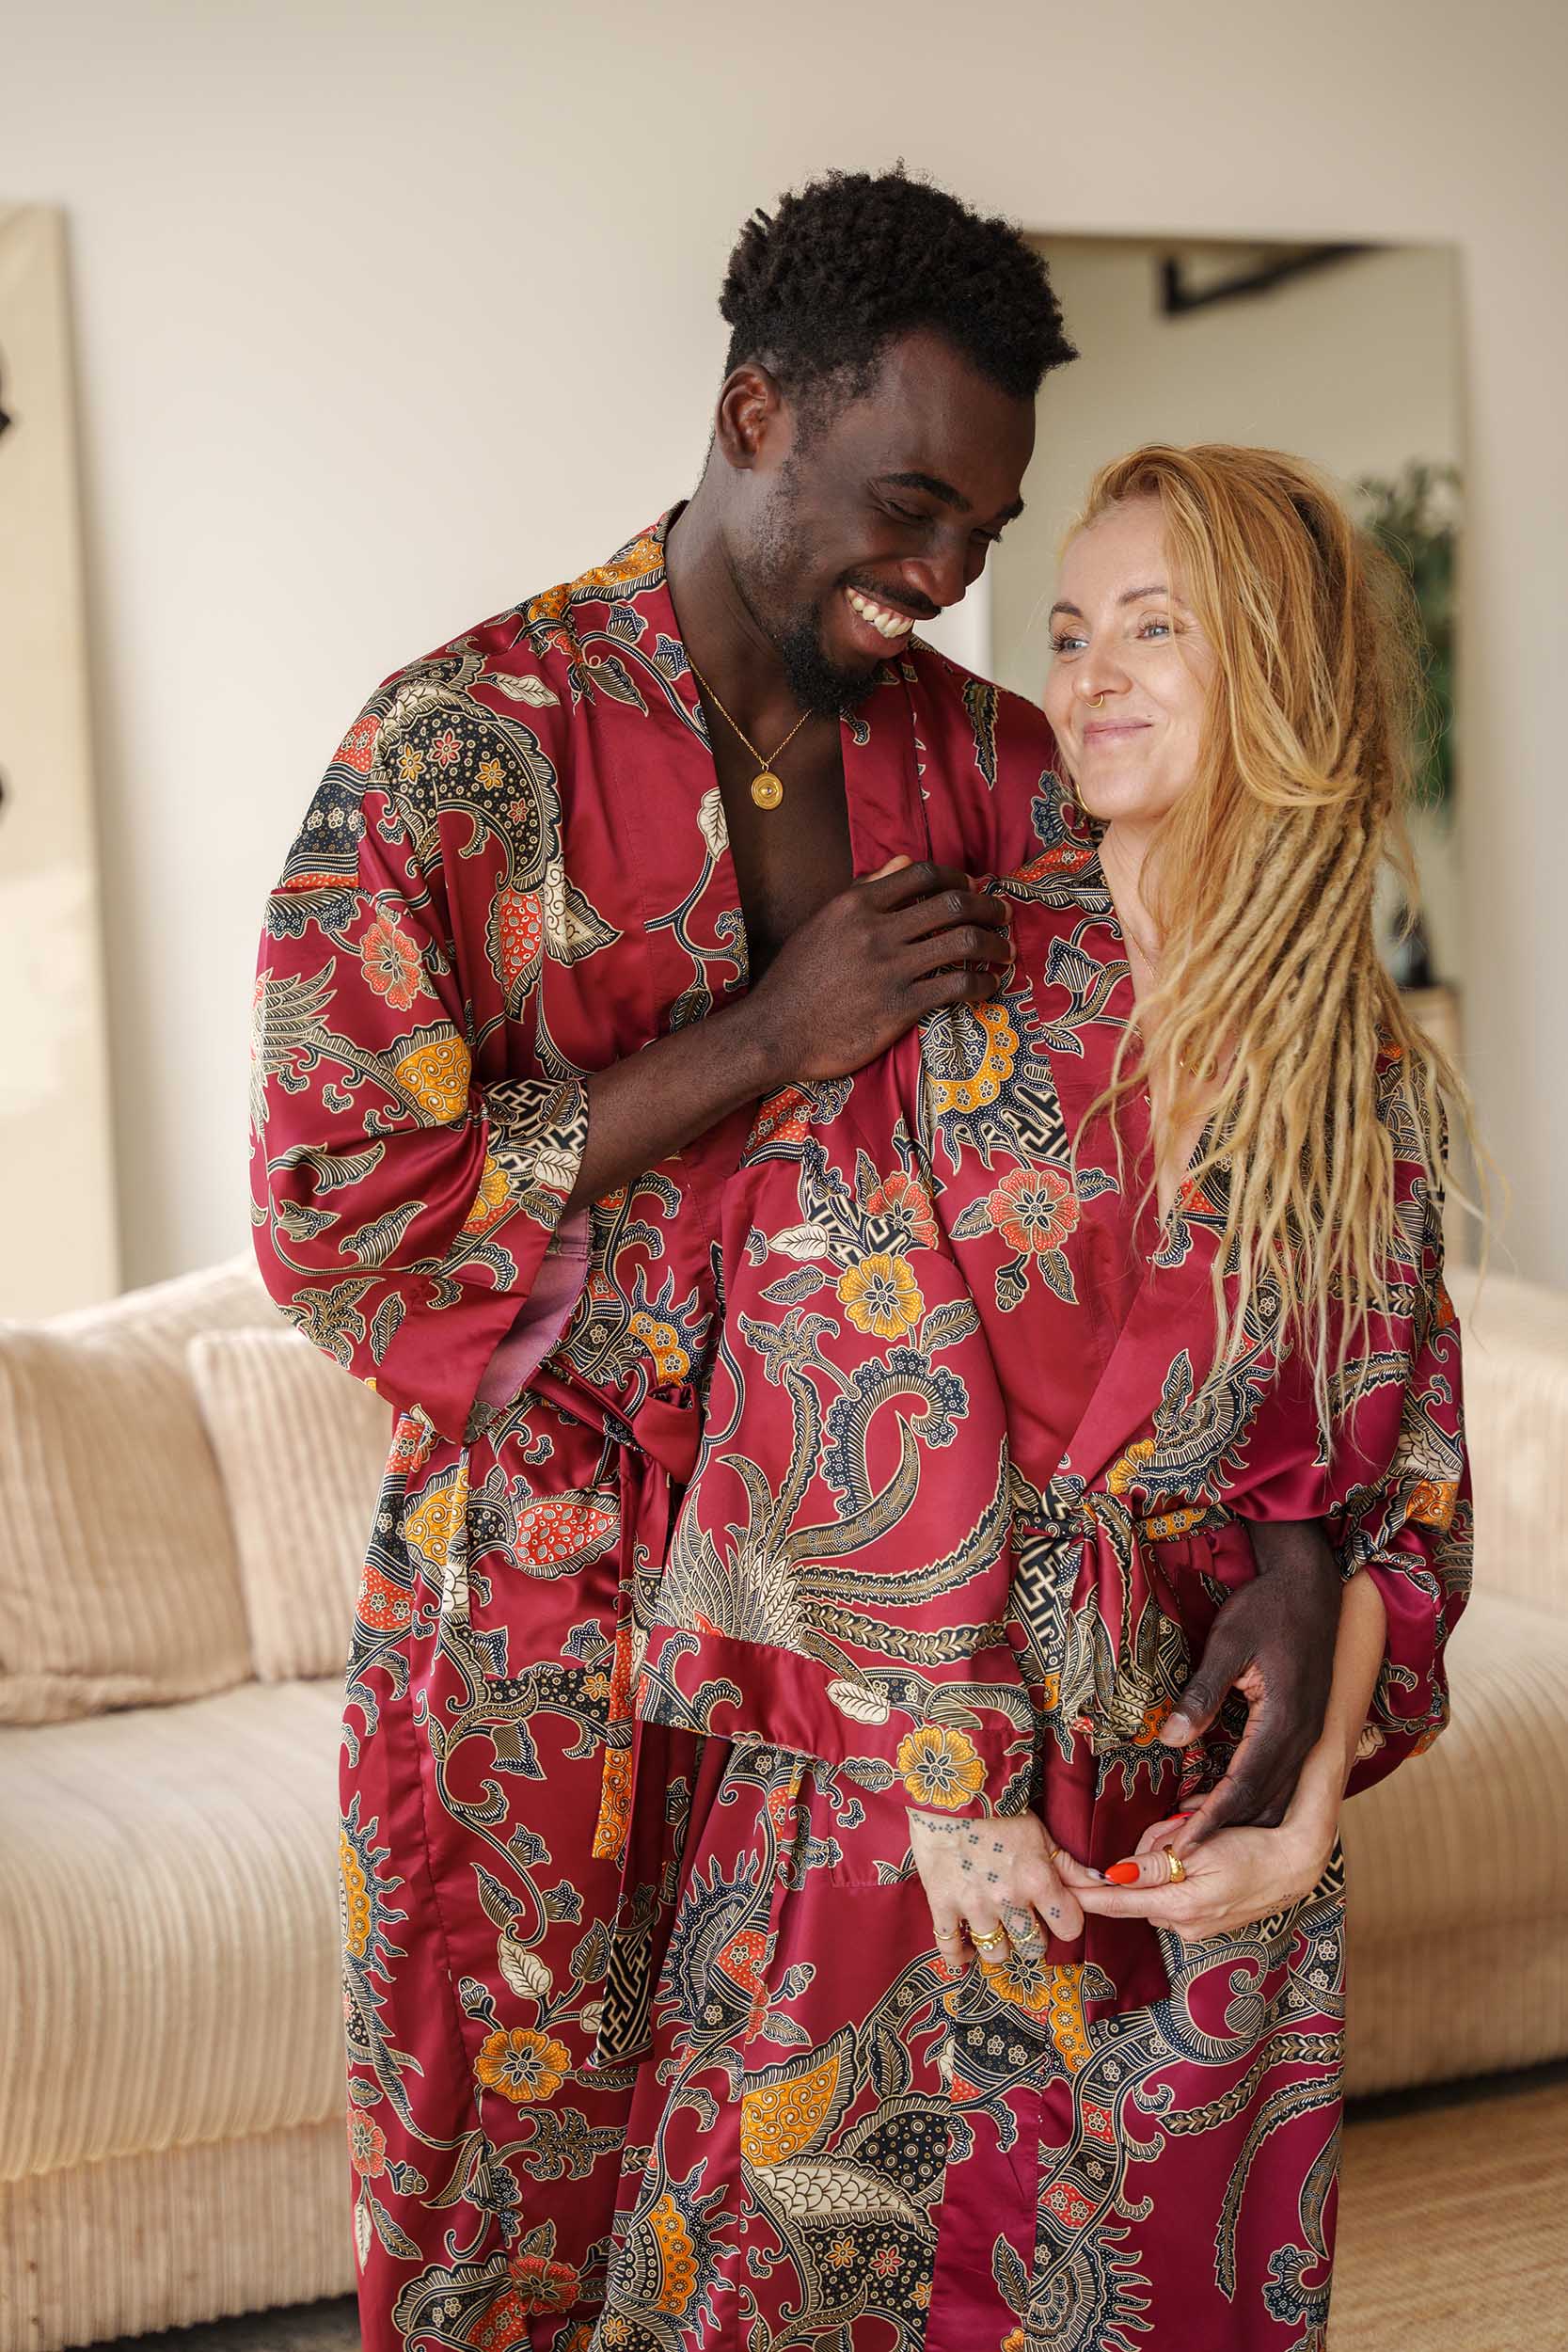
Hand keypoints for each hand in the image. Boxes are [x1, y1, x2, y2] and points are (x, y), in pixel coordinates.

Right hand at [747, 858, 1012, 1085]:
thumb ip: (865, 891)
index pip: (922, 874)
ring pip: (963, 942)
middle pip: (953, 904)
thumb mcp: (822, 923)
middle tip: (1003, 916)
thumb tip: (904, 863)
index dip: (957, 877)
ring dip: (994, 945)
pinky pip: (957, 986)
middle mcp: (876, 930)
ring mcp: (890, 968)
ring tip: (1005, 952)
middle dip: (988, 908)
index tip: (972, 887)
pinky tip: (989, 987)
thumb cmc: (795, 979)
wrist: (775, 1032)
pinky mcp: (900, 1006)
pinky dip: (983, 984)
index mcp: (856, 904)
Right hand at [907, 1809, 1095, 1969]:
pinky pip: (951, 1948)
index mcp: (1037, 1880)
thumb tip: (1103, 1884)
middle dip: (1032, 1937)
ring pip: (996, 1955)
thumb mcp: (1040, 1833)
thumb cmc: (998, 1808)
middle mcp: (1008, 1899)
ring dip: (1000, 1947)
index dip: (1065, 1922)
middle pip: (1033, 1948)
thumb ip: (1070, 1866)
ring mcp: (973, 1905)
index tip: (1056, 1913)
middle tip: (1024, 1921)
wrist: (949, 1789)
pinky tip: (967, 1952)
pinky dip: (960, 1956)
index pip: (1069, 1928)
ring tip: (996, 1931)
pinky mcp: (942, 1904)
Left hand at [1078, 1785, 1337, 1943]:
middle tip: (1171, 1828)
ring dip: (1160, 1865)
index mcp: (1180, 1906)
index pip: (1117, 1902)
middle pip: (1135, 1891)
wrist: (1296, 1866)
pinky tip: (1199, 1857)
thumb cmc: (1253, 1848)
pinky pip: (1174, 1896)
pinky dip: (1176, 1875)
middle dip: (1139, 1860)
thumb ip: (1155, 1862)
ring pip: (1155, 1891)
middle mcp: (1184, 1926)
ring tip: (1190, 1837)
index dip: (1085, 1892)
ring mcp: (1196, 1928)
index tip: (1057, 1883)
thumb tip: (1115, 1873)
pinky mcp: (1205, 1924)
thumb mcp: (1201, 1846)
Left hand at [1162, 1522, 1341, 1852]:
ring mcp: (1308, 1734)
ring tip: (1197, 1841)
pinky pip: (1281, 1778)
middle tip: (1180, 1858)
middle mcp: (1302, 1737)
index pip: (1244, 1787)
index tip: (1183, 1851)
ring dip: (1240, 1822)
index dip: (1212, 1822)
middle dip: (1223, 1835)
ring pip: (1276, 1796)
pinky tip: (1225, 1805)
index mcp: (1284, 1720)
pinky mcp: (1306, 1727)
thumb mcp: (1228, 1643)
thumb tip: (1172, 1740)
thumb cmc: (1267, 1607)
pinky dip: (1254, 1799)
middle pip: (1263, 1803)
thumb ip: (1202, 1693)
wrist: (1312, 1582)